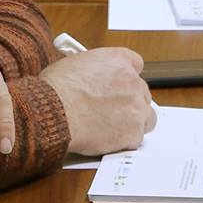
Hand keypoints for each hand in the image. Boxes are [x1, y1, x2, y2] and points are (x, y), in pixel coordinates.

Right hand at [39, 46, 155, 154]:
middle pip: (142, 92)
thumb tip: (92, 78)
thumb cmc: (56, 89)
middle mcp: (132, 81)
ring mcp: (136, 107)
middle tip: (113, 111)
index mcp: (117, 61)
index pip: (135, 63)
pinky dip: (124, 141)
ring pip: (146, 117)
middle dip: (130, 102)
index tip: (123, 84)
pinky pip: (136, 138)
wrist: (55, 112)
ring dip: (133, 122)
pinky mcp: (134, 132)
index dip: (129, 76)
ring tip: (112, 128)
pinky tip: (107, 140)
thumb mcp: (73, 64)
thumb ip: (93, 70)